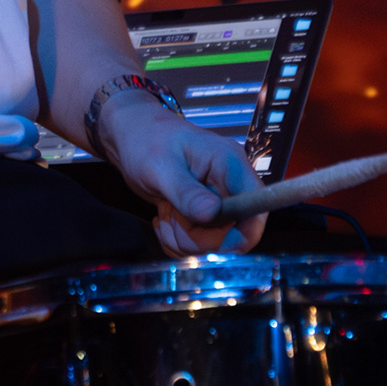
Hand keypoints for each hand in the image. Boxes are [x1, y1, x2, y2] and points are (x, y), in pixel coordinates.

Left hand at [96, 91, 268, 255]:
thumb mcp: (162, 167)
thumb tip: (212, 214)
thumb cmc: (145, 140)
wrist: (130, 137)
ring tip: (165, 213)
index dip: (244, 234)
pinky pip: (197, 242)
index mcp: (229, 164)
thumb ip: (187, 193)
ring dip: (183, 238)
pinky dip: (177, 238)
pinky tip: (165, 218)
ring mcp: (216, 200)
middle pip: (232, 232)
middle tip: (171, 217)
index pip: (256, 207)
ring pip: (212, 242)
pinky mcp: (202, 213)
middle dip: (198, 237)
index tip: (218, 248)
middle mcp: (228, 184)